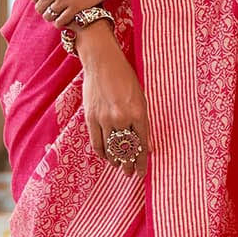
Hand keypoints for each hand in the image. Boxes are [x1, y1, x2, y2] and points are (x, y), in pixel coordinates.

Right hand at [78, 28, 149, 177]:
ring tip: (118, 167)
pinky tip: (105, 157)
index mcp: (138, 113)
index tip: (142, 172)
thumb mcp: (141, 98)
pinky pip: (96, 142)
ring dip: (115, 161)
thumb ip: (142, 121)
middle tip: (129, 174)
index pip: (141, 145)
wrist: (103, 62)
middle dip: (128, 165)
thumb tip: (146, 145)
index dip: (141, 161)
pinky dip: (101, 152)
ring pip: (110, 149)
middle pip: (125, 150)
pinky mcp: (91, 117)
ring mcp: (105, 119)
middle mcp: (122, 118)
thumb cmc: (125, 78)